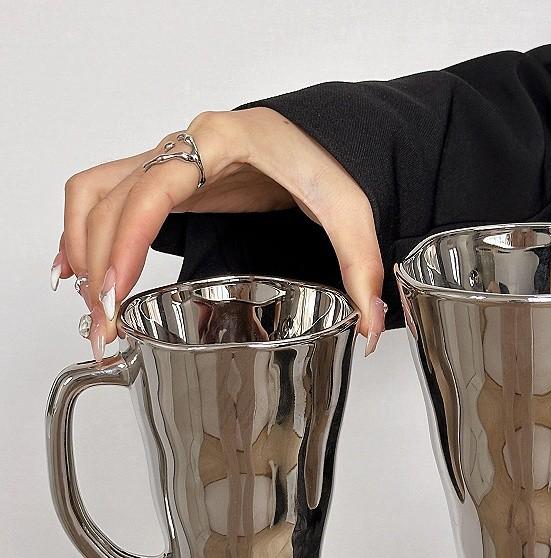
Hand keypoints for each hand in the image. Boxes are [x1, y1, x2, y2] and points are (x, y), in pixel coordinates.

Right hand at [52, 108, 386, 359]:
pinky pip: (108, 194)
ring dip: (83, 249)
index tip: (115, 296)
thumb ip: (362, 266)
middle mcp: (184, 146)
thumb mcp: (351, 210)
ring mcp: (172, 161)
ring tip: (95, 309)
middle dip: (99, 266)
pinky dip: (86, 230)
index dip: (124, 245)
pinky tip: (81, 270)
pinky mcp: (171, 180)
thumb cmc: (330, 160)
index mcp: (222, 144)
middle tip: (108, 327)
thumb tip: (368, 325)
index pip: (151, 193)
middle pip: (111, 201)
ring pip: (96, 195)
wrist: (322, 136)